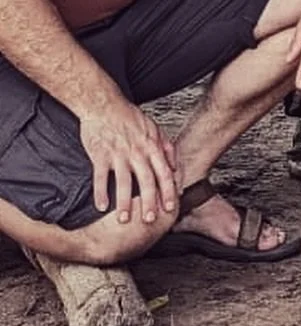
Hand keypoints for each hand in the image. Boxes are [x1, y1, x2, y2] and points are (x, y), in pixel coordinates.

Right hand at [76, 96, 178, 225]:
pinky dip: (100, 193)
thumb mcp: (153, 127)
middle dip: (149, 202)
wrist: (104, 104)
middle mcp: (137, 152)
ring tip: (124, 220)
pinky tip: (101, 207)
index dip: (168, 191)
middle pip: (146, 181)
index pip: (164, 172)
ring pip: (123, 182)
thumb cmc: (128, 116)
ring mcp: (118, 154)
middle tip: (150, 220)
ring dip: (123, 203)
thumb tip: (175, 165)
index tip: (171, 208)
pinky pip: (100, 177)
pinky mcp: (100, 155)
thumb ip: (165, 146)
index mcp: (151, 146)